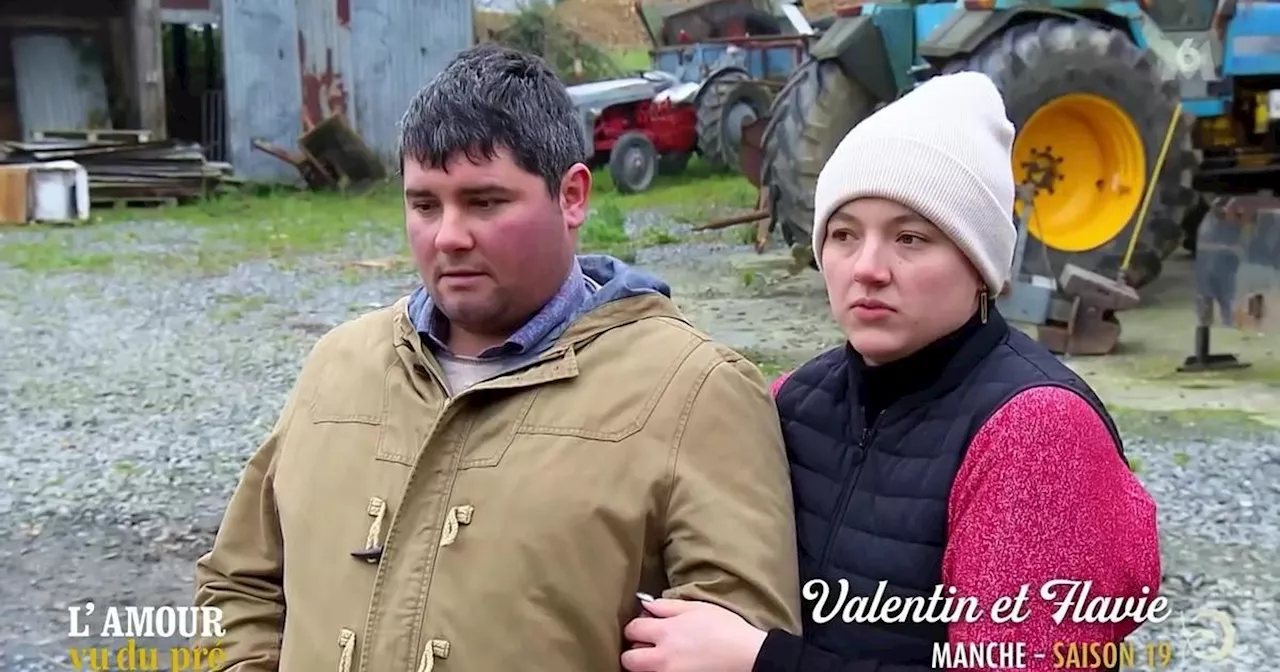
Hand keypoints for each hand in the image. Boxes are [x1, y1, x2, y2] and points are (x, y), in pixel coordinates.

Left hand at [621, 598, 766, 671]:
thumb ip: (667, 606)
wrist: (747, 656)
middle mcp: (662, 657)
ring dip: (646, 665)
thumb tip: (646, 605)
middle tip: (647, 647)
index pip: (632, 630)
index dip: (636, 627)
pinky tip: (674, 665)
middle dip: (634, 651)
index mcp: (666, 632)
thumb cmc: (726, 629)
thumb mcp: (697, 608)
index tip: (645, 627)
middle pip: (629, 659)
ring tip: (662, 657)